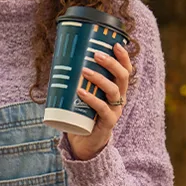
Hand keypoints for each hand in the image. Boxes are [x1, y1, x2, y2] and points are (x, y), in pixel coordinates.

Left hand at [69, 42, 133, 159]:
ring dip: (100, 78)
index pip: (125, 70)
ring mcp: (115, 111)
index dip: (123, 57)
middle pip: (123, 77)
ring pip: (114, 91)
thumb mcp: (83, 93)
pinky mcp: (108, 123)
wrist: (84, 141)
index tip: (115, 43)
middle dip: (111, 63)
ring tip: (85, 70)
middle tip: (96, 54)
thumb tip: (59, 57)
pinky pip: (103, 109)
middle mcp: (119, 98)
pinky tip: (81, 92)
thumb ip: (77, 79)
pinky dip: (92, 99)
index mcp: (116, 89)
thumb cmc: (83, 113)